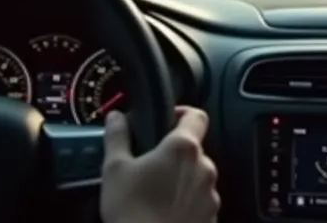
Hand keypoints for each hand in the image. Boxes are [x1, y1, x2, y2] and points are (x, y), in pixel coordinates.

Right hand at [99, 106, 218, 222]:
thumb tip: (116, 117)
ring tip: (155, 194)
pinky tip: (165, 212)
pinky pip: (200, 201)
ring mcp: (211, 194)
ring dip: (181, 180)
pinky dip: (186, 203)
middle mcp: (204, 168)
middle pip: (194, 150)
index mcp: (183, 148)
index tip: (168, 120)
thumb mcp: (115, 169)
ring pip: (197, 177)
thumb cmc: (131, 211)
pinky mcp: (212, 217)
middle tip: (149, 166)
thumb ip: (117, 136)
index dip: (183, 113)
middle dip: (174, 155)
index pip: (196, 115)